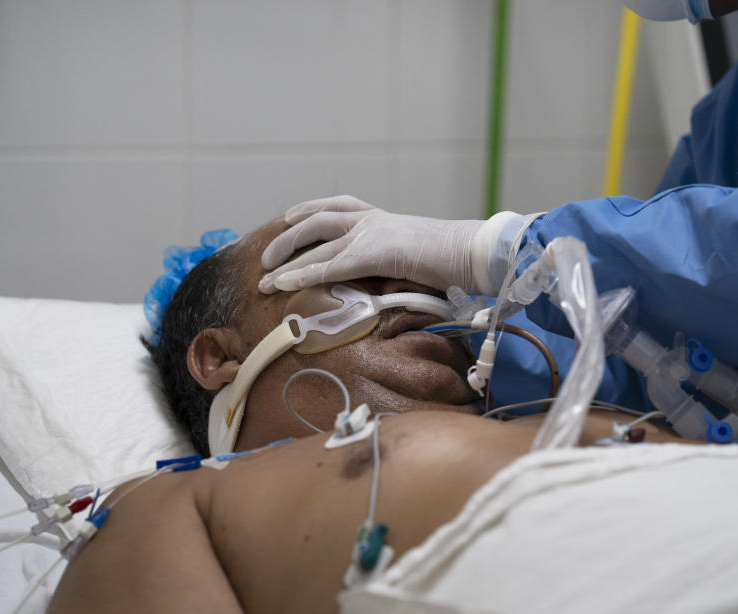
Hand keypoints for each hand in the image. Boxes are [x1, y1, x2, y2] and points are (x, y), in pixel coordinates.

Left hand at [258, 195, 485, 293]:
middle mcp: (372, 220)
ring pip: (317, 242)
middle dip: (288, 239)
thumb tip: (389, 278)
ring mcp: (371, 234)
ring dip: (286, 261)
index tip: (289, 217)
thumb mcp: (417, 254)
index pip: (338, 205)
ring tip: (264, 279)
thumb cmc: (455, 258)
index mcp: (383, 217)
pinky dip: (304, 276)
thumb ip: (396, 260)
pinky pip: (330, 266)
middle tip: (267, 257)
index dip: (309, 210)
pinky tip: (284, 284)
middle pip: (318, 220)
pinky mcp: (373, 253)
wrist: (473, 252)